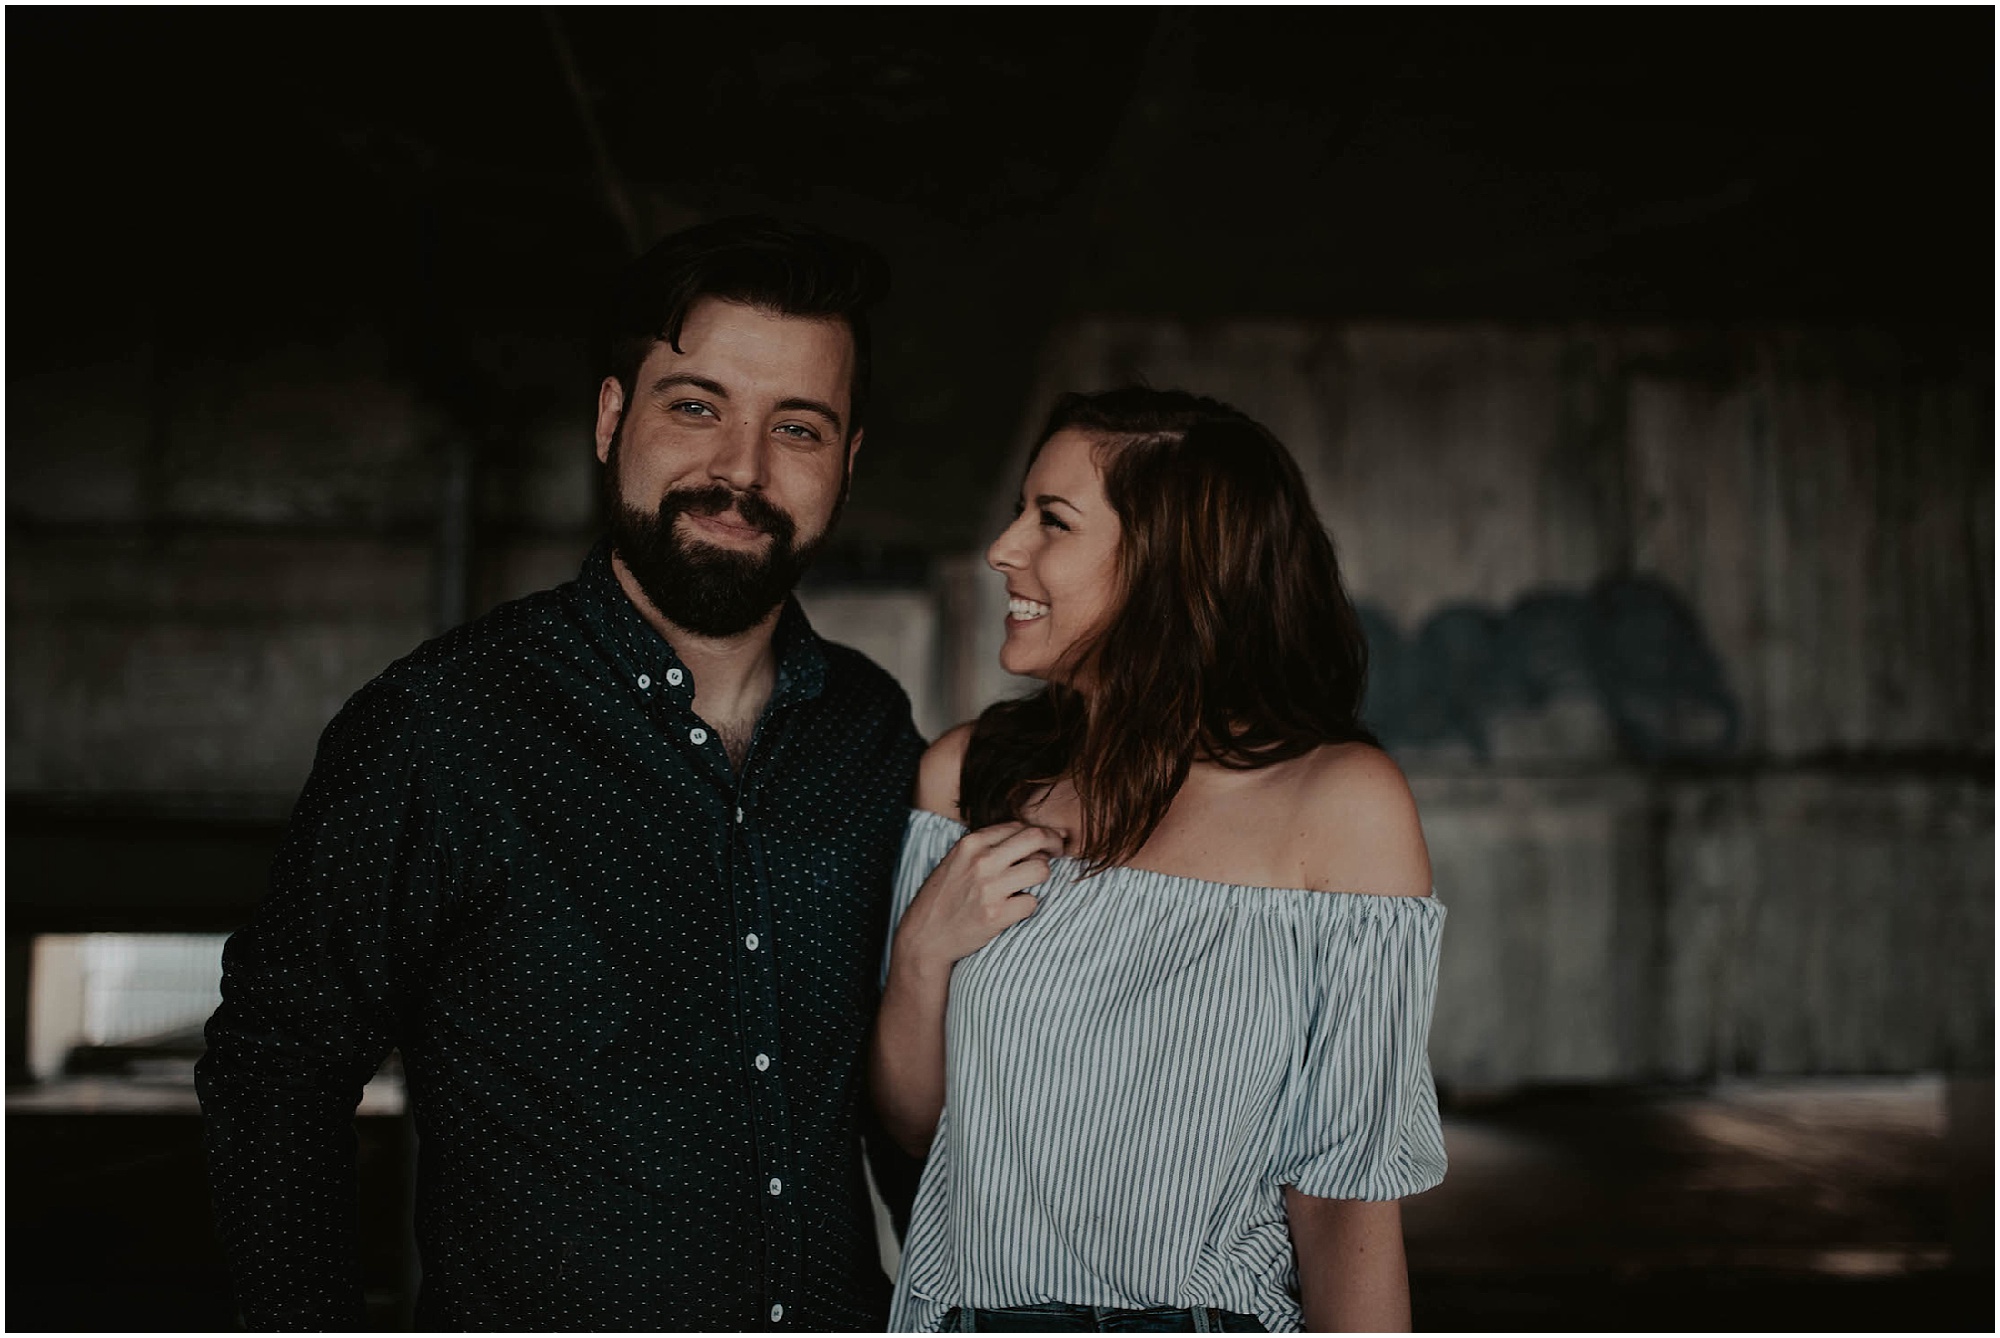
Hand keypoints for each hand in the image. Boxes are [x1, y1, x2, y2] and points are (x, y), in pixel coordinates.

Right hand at [892, 822, 1062, 978]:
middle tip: (1059, 854)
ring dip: (1041, 878)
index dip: (1040, 834)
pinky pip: (1032, 902)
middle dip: (1055, 845)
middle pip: (1037, 838)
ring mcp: (989, 888)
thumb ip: (988, 846)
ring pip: (1042, 870)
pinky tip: (1013, 909)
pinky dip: (1027, 906)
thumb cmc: (945, 896)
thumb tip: (1032, 836)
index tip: (1047, 843)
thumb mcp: (958, 860)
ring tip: (1028, 885)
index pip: (1020, 826)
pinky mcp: (996, 915)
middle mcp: (981, 861)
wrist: (924, 935)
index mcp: (971, 843)